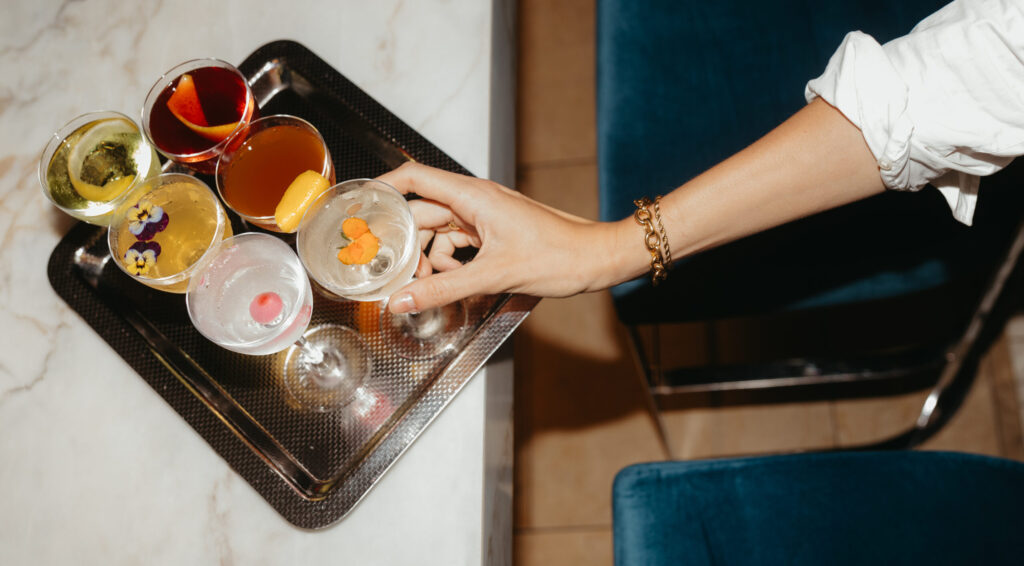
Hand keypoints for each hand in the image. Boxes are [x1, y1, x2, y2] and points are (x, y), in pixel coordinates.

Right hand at [377, 162, 629, 312]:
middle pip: (422, 213)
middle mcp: (476, 201)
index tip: (359, 208)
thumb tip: (403, 299)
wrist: (596, 259)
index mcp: (473, 196)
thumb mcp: (495, 276)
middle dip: (406, 244)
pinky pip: (460, 245)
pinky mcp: (495, 234)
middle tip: (391, 272)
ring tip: (431, 287)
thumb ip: (444, 289)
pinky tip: (457, 284)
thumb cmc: (560, 255)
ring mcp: (486, 217)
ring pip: (440, 233)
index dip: (382, 189)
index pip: (414, 178)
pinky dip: (452, 265)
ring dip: (431, 260)